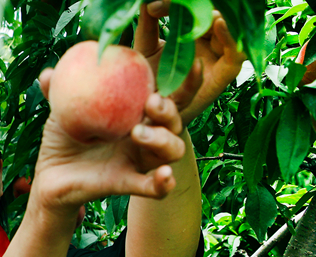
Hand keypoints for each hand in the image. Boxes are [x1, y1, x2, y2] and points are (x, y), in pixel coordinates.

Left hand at [31, 70, 185, 221]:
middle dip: (170, 109)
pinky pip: (154, 188)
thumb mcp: (60, 113)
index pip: (168, 94)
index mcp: (135, 113)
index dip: (186, 81)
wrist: (49, 176)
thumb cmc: (62, 138)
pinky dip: (162, 183)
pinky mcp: (128, 183)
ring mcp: (138, 160)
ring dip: (163, 140)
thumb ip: (57, 92)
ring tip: (138, 133)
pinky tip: (164, 177)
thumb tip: (47, 74)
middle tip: (151, 102)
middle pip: (174, 121)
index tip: (193, 63)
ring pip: (171, 151)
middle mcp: (144, 136)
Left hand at [135, 1, 245, 124]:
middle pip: (216, 15)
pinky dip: (232, 38)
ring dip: (221, 16)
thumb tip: (145, 1)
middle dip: (202, 6)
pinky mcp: (225, 75)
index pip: (193, 9)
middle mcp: (209, 42)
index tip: (153, 6)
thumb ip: (148, 26)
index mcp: (192, 32)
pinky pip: (236, 55)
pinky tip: (219, 24)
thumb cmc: (145, 84)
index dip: (176, 4)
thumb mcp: (145, 50)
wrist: (144, 119)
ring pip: (231, 29)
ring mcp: (219, 57)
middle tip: (185, 1)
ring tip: (208, 9)